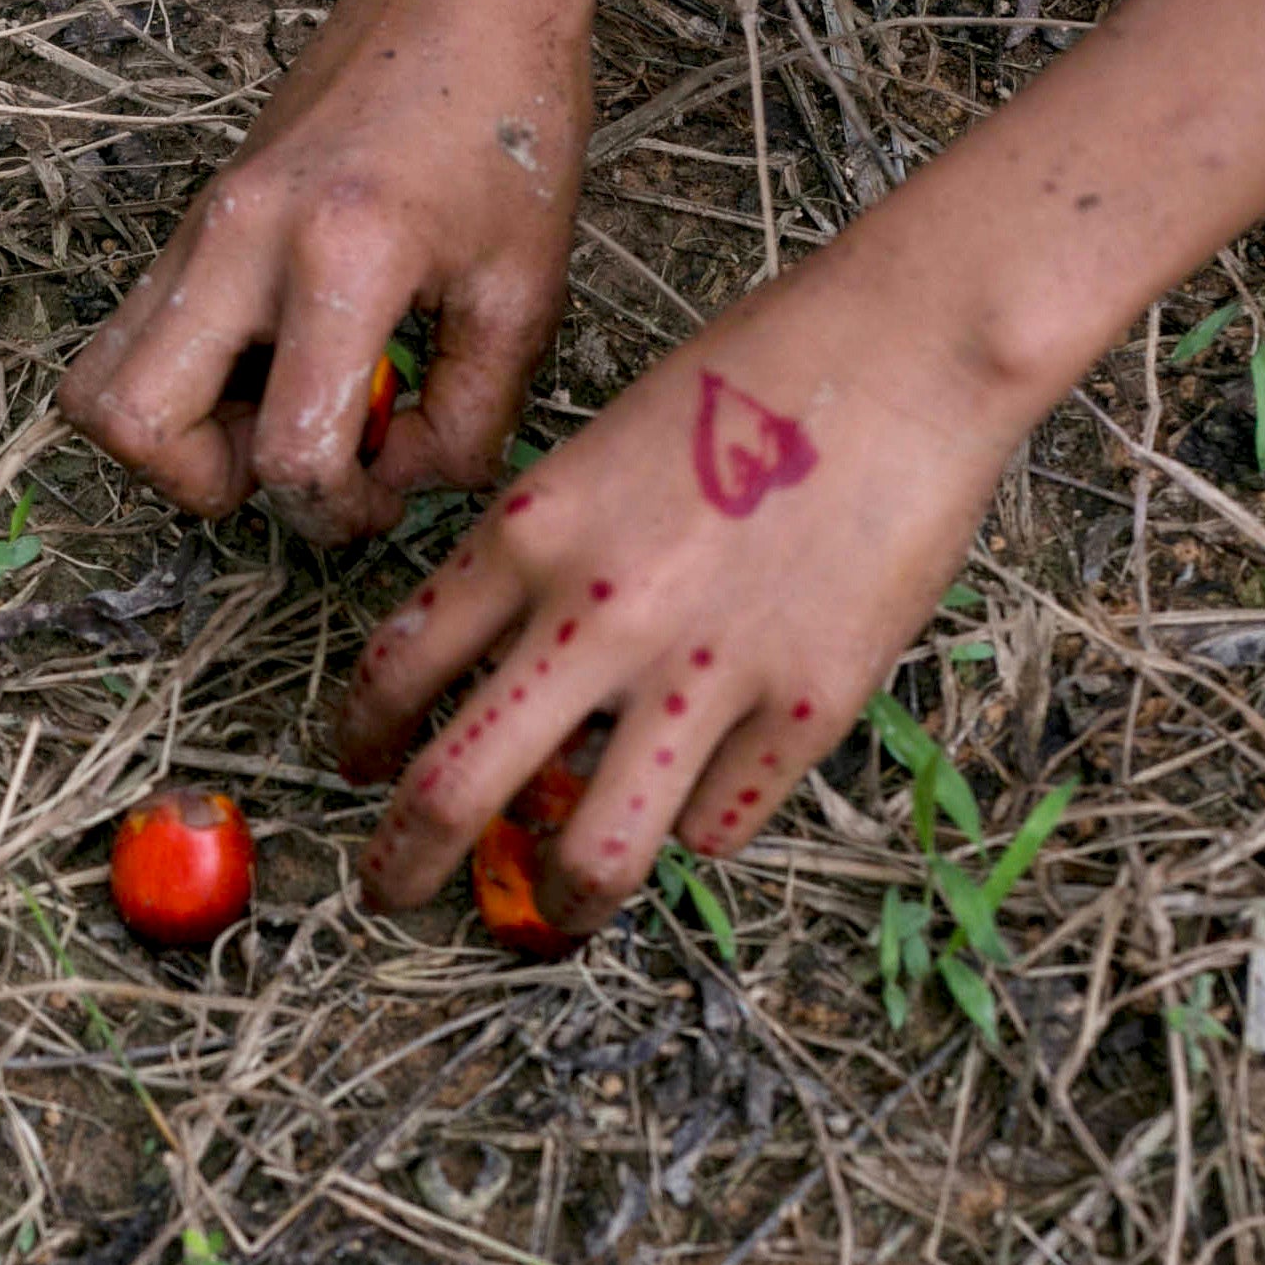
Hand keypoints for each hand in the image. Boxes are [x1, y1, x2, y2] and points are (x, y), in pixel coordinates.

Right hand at [58, 0, 589, 543]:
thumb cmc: (508, 117)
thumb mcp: (525, 288)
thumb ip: (471, 413)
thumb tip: (406, 480)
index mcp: (342, 258)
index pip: (289, 453)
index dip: (340, 513)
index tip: (387, 491)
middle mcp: (243, 242)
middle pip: (130, 425)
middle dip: (208, 484)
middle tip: (295, 460)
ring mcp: (200, 227)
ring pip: (97, 384)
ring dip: (174, 437)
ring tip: (271, 414)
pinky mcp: (192, 222)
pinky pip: (132, 336)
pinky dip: (182, 384)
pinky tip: (274, 364)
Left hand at [337, 238, 1031, 935]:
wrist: (906, 351)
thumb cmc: (755, 377)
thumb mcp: (600, 451)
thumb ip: (543, 564)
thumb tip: (512, 687)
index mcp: (528, 534)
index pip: (397, 670)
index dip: (360, 741)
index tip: (358, 770)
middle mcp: (596, 617)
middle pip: (451, 792)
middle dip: (400, 866)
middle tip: (388, 895)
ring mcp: (703, 674)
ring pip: (588, 855)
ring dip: (559, 903)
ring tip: (557, 913)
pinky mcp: (806, 709)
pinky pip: (718, 825)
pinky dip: (697, 827)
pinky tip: (701, 805)